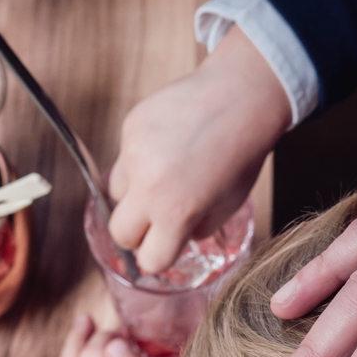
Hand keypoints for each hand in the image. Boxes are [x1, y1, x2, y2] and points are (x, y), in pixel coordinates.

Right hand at [108, 26, 290, 274]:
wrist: (240, 97)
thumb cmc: (241, 154)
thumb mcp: (228, 205)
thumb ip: (196, 229)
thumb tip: (173, 238)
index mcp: (177, 212)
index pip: (150, 259)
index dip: (159, 256)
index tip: (164, 247)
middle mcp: (149, 186)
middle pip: (120, 233)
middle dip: (137, 233)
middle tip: (155, 219)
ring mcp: (134, 155)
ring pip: (115, 193)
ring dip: (134, 194)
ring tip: (163, 176)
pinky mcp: (130, 128)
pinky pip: (123, 158)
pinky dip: (139, 160)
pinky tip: (166, 146)